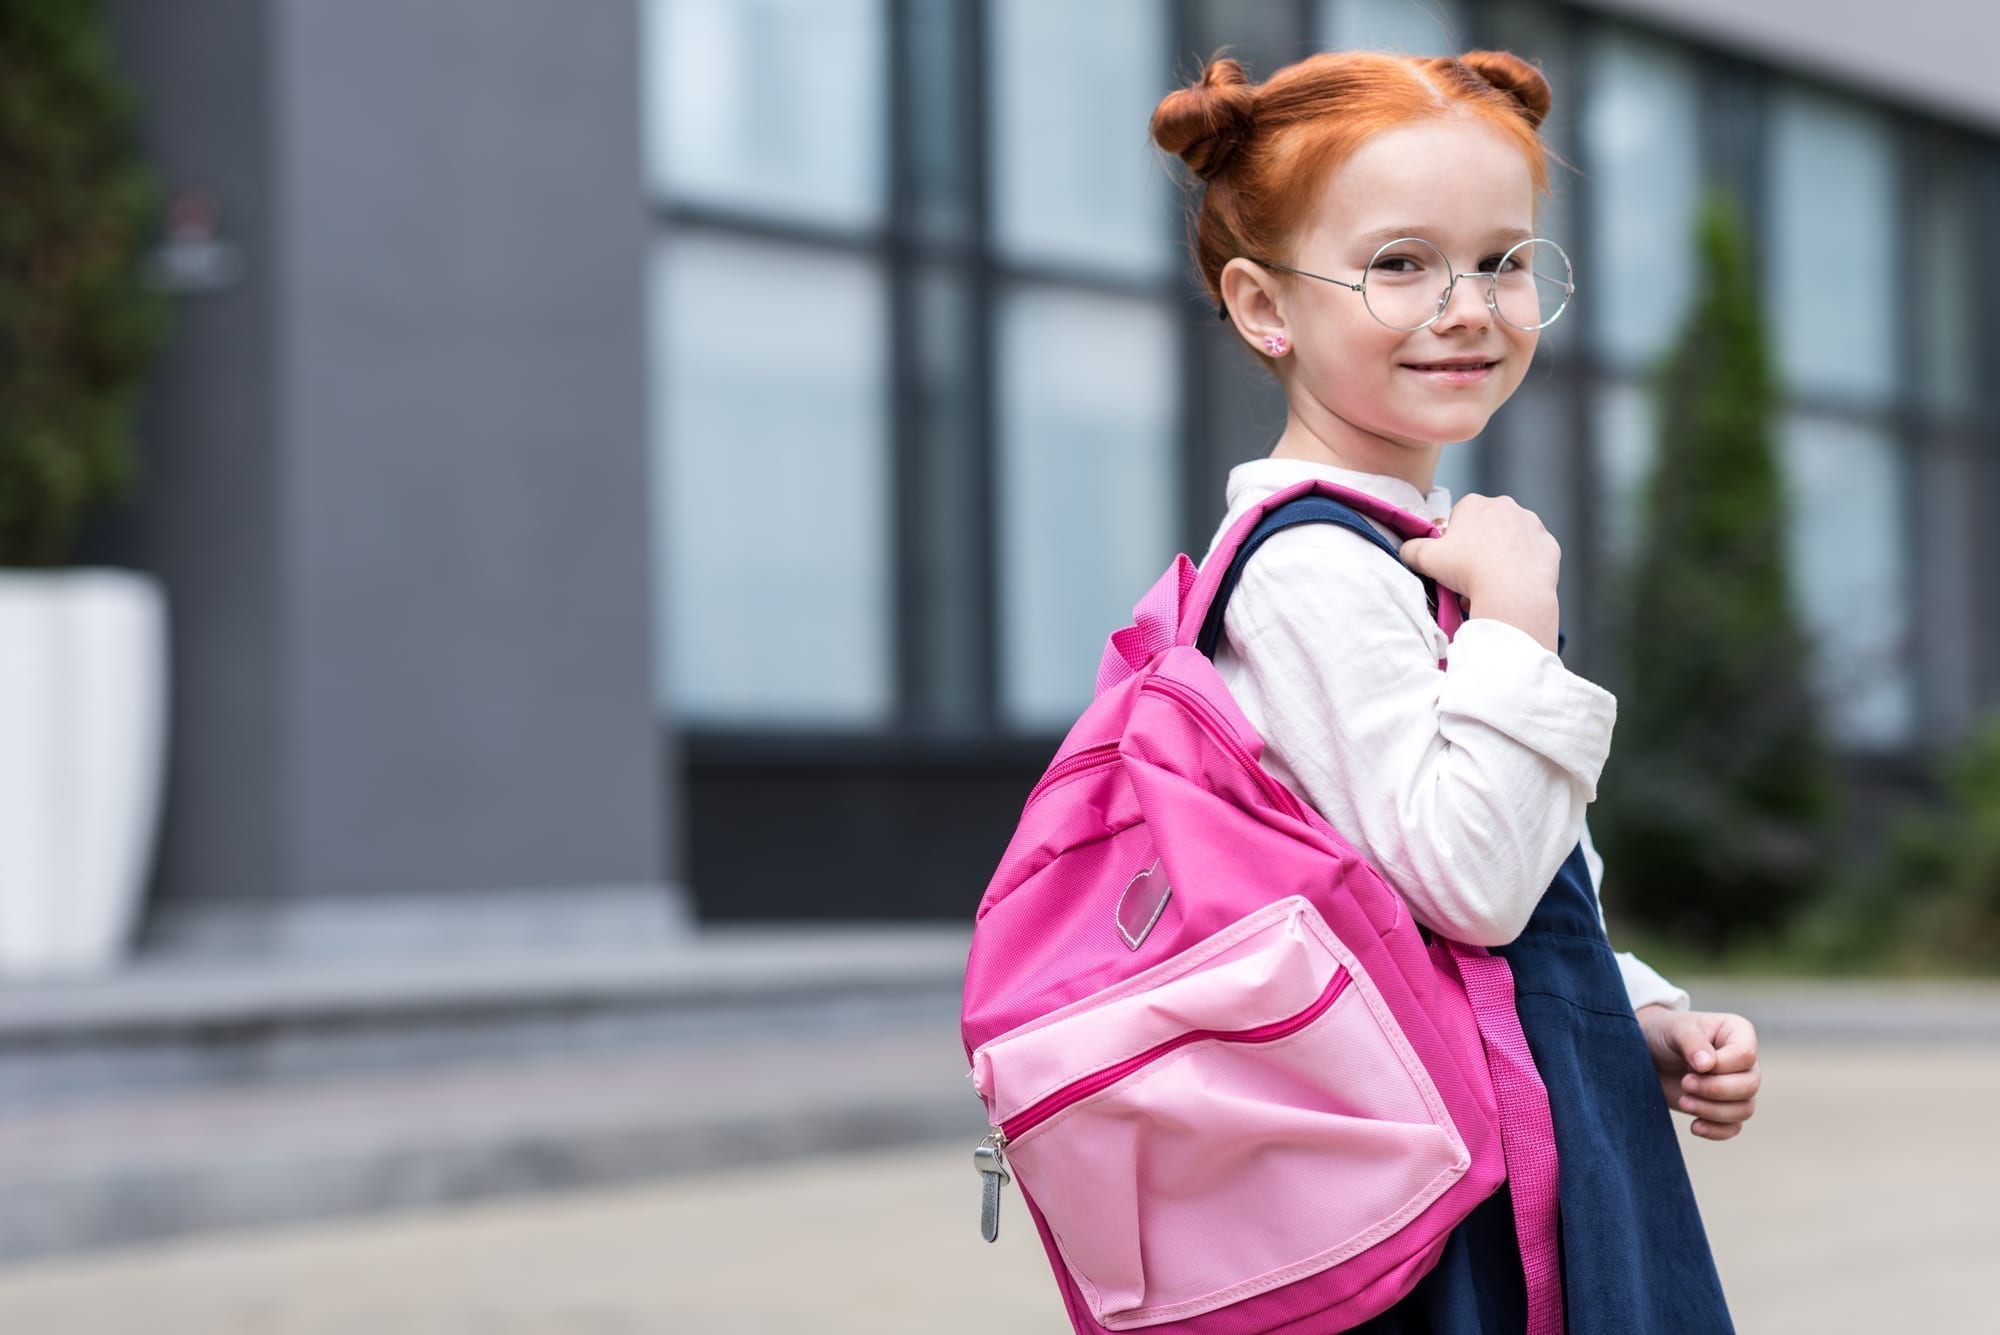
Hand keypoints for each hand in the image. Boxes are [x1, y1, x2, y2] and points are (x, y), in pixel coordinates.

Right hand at [1398, 495, 1560, 650]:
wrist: (1513, 590)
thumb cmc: (1466, 570)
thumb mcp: (1424, 558)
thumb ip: (1411, 549)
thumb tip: (1407, 549)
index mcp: (1474, 504)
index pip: (1459, 518)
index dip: (1454, 542)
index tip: (1453, 561)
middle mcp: (1505, 505)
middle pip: (1486, 528)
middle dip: (1479, 548)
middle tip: (1470, 575)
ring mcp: (1531, 523)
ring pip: (1510, 541)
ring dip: (1501, 558)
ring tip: (1492, 584)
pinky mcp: (1549, 544)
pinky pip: (1532, 556)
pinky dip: (1523, 567)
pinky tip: (1513, 584)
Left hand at [1634, 1005, 1760, 1140]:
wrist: (1646, 1053)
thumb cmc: (1663, 1033)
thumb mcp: (1675, 1029)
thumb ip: (1692, 1042)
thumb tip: (1707, 1065)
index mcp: (1738, 1033)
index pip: (1745, 1055)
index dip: (1720, 1067)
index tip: (1691, 1066)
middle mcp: (1744, 1061)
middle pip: (1750, 1086)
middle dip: (1715, 1090)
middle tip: (1685, 1083)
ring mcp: (1736, 1086)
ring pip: (1745, 1109)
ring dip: (1713, 1111)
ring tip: (1684, 1102)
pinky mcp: (1724, 1107)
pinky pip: (1734, 1127)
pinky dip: (1716, 1130)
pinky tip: (1695, 1126)